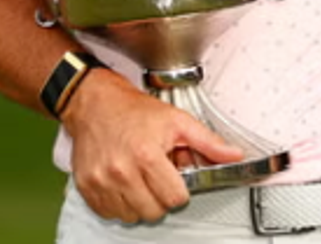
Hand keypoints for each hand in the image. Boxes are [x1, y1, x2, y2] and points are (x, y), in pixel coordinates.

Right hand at [62, 69, 245, 222]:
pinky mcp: (86, 187)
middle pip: (153, 211)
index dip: (180, 191)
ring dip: (140, 203)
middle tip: (158, 177)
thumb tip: (234, 155)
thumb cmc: (136, 111)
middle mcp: (121, 171)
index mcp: (147, 155)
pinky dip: (119, 204)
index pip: (174, 198)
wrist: (96, 104)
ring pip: (130, 215)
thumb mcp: (178, 121)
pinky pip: (108, 213)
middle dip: (161, 198)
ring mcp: (101, 181)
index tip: (177, 180)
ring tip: (141, 178)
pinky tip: (124, 183)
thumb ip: (208, 142)